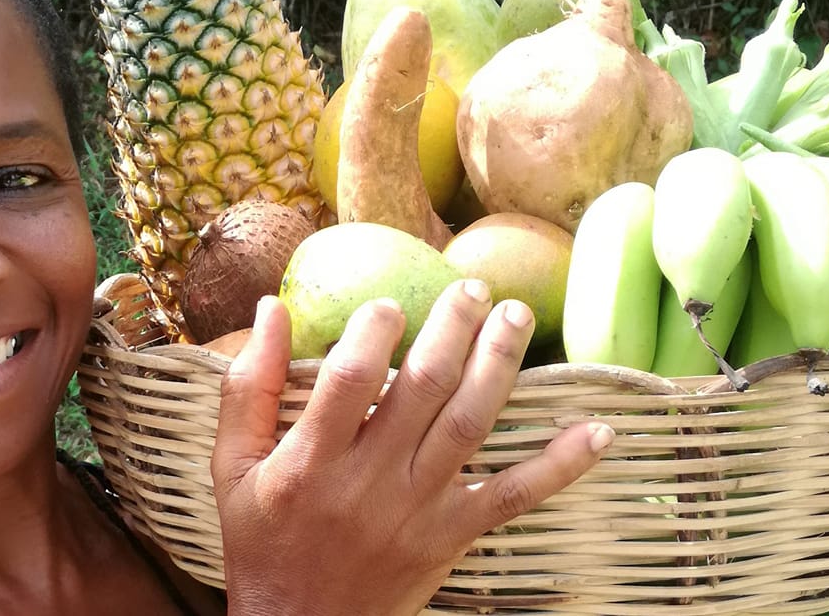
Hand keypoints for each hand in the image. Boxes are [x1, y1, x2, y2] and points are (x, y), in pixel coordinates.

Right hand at [211, 279, 613, 615]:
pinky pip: (514, 495)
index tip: (390, 302)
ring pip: (470, 425)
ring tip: (515, 316)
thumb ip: (249, 387)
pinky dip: (560, 465)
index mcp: (310, 461)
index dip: (376, 331)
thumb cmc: (262, 541)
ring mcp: (417, 509)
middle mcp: (369, 482)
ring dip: (499, 365)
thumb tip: (271, 308)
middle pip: (423, 389)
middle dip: (453, 329)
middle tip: (472, 287)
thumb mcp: (232, 467)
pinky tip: (595, 430)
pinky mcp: (452, 535)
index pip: (351, 379)